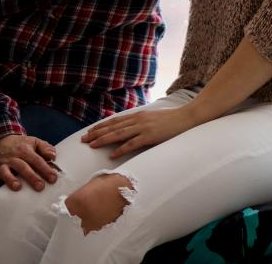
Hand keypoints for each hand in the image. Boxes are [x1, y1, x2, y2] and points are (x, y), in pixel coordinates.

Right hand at [0, 134, 59, 194]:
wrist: (1, 141)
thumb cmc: (21, 145)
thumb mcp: (34, 142)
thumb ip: (45, 148)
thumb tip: (53, 156)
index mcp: (24, 150)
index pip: (36, 160)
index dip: (45, 169)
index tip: (53, 178)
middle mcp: (13, 158)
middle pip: (22, 167)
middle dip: (31, 177)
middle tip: (40, 187)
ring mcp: (2, 165)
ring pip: (5, 172)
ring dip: (10, 179)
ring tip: (17, 187)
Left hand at [80, 106, 198, 159]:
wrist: (187, 118)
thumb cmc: (171, 120)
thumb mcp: (153, 119)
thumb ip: (141, 123)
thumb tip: (131, 129)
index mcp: (138, 115)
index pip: (114, 121)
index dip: (101, 127)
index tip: (89, 132)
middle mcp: (138, 120)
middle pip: (112, 127)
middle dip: (97, 133)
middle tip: (84, 140)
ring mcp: (144, 127)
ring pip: (118, 134)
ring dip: (103, 140)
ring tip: (92, 145)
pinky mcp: (150, 136)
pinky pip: (132, 143)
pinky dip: (121, 149)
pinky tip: (112, 155)